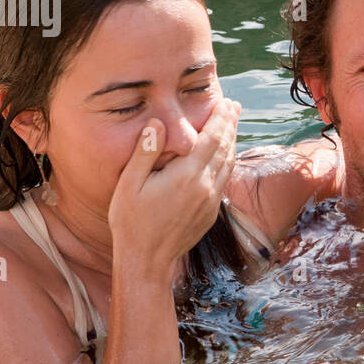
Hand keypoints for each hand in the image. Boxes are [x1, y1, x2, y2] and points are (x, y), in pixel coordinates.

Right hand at [108, 98, 239, 275]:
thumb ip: (145, 152)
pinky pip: (224, 180)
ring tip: (233, 125)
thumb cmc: (131, 222)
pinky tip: (224, 156)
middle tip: (234, 106)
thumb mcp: (130, 185)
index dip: (220, 119)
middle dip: (230, 125)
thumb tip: (157, 124)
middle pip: (224, 148)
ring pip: (228, 165)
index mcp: (186, 176)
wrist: (147, 260)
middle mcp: (204, 187)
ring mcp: (210, 202)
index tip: (226, 102)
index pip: (211, 139)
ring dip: (232, 142)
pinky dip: (228, 162)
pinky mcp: (210, 213)